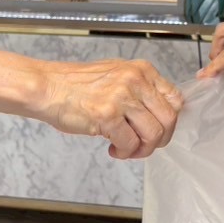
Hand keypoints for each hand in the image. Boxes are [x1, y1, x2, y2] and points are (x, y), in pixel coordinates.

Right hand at [37, 60, 183, 159]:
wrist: (48, 88)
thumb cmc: (76, 85)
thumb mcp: (116, 76)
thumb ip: (140, 91)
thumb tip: (158, 114)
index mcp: (141, 70)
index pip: (175, 99)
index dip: (169, 121)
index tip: (159, 131)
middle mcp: (135, 80)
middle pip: (169, 119)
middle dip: (160, 140)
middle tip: (144, 146)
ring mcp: (122, 96)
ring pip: (153, 134)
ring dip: (142, 149)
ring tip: (127, 150)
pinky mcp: (108, 115)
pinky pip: (130, 144)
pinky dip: (124, 153)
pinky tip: (112, 149)